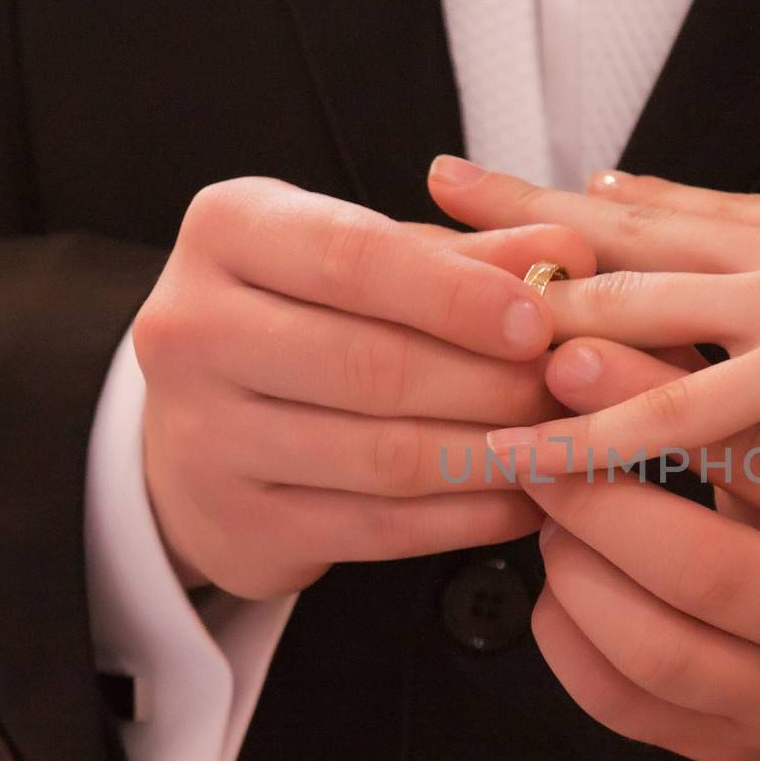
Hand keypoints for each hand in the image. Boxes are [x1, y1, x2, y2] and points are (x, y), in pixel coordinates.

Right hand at [132, 177, 592, 597]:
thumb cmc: (306, 319)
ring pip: (384, 456)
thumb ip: (469, 254)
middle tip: (563, 391)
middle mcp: (191, 330)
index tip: (538, 321)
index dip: (459, 295)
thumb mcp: (374, 261)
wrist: (201, 422)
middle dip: (490, 382)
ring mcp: (204, 437)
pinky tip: (523, 499)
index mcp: (226, 232)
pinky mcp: (239, 524)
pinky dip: (469, 517)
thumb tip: (568, 250)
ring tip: (557, 444)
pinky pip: (381, 528)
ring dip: (491, 454)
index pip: (354, 258)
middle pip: (373, 365)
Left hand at [427, 133, 759, 544]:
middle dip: (533, 214)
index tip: (576, 189)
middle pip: (628, 234)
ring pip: (625, 306)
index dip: (635, 206)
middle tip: (448, 183)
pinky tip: (534, 450)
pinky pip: (679, 417)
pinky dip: (601, 434)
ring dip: (533, 301)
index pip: (704, 220)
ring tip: (439, 275)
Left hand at [524, 337, 759, 760]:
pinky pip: (629, 709)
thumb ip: (755, 407)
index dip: (654, 407)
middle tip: (540, 454)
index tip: (574, 364)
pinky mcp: (745, 752)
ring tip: (555, 523)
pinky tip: (562, 593)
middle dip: (598, 502)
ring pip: (655, 652)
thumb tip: (614, 346)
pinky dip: (570, 644)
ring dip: (576, 576)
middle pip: (704, 570)